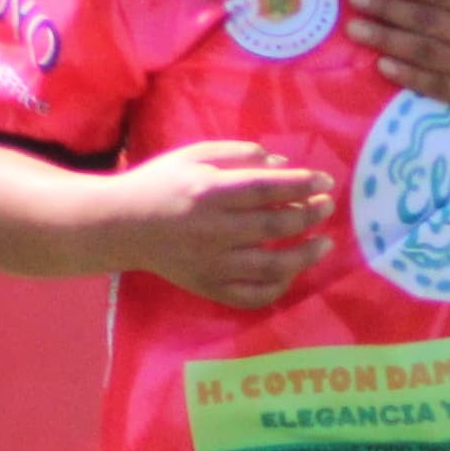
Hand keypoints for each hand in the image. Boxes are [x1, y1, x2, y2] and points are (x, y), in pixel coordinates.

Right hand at [107, 138, 333, 308]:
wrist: (122, 224)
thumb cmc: (162, 183)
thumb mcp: (194, 155)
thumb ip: (238, 155)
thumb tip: (283, 165)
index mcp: (209, 192)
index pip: (267, 188)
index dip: (302, 184)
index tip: (326, 181)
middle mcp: (213, 230)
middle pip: (275, 225)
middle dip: (310, 214)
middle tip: (327, 206)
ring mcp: (212, 264)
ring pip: (271, 266)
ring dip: (305, 255)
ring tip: (324, 243)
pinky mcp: (208, 287)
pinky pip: (251, 295)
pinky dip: (278, 287)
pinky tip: (292, 272)